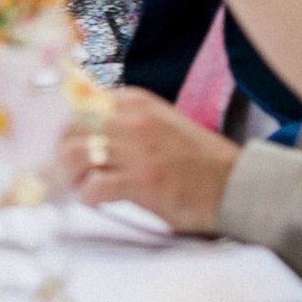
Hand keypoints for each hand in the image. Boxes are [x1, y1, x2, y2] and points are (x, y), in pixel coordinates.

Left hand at [57, 88, 240, 235]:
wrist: (235, 184)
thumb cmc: (198, 159)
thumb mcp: (159, 122)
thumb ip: (126, 121)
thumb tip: (87, 133)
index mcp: (134, 101)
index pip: (80, 105)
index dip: (71, 130)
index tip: (74, 147)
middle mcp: (130, 119)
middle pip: (71, 130)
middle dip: (66, 154)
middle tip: (74, 173)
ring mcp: (134, 150)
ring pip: (74, 155)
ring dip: (73, 175)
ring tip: (85, 187)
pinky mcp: (139, 181)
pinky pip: (92, 187)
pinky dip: (89, 197)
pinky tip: (101, 201)